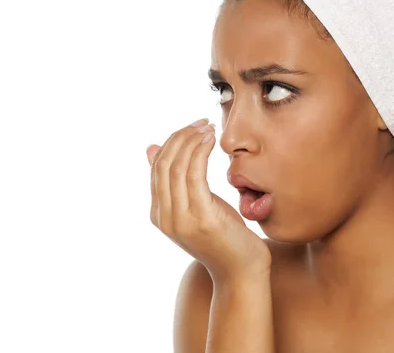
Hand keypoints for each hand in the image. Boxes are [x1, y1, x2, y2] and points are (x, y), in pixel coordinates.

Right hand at [146, 118, 270, 282]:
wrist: (241, 271)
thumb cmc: (224, 237)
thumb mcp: (198, 204)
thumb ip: (177, 182)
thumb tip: (152, 148)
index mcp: (159, 214)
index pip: (157, 168)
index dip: (172, 142)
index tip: (192, 126)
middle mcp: (164, 217)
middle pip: (164, 165)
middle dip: (180, 137)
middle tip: (200, 123)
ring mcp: (180, 219)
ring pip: (176, 168)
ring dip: (191, 141)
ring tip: (207, 127)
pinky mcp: (200, 218)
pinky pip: (194, 175)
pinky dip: (200, 152)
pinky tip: (211, 141)